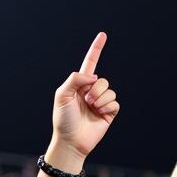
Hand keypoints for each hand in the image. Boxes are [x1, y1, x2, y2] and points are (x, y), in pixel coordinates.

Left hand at [48, 32, 118, 163]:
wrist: (71, 141)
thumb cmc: (63, 120)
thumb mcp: (62, 95)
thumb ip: (75, 79)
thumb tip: (93, 76)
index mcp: (79, 84)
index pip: (90, 63)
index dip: (96, 49)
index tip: (103, 35)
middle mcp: (91, 91)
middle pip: (102, 80)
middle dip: (95, 89)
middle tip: (86, 101)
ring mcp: (100, 102)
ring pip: (109, 90)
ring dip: (100, 99)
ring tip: (91, 109)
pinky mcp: (108, 113)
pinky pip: (115, 102)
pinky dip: (107, 107)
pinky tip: (99, 114)